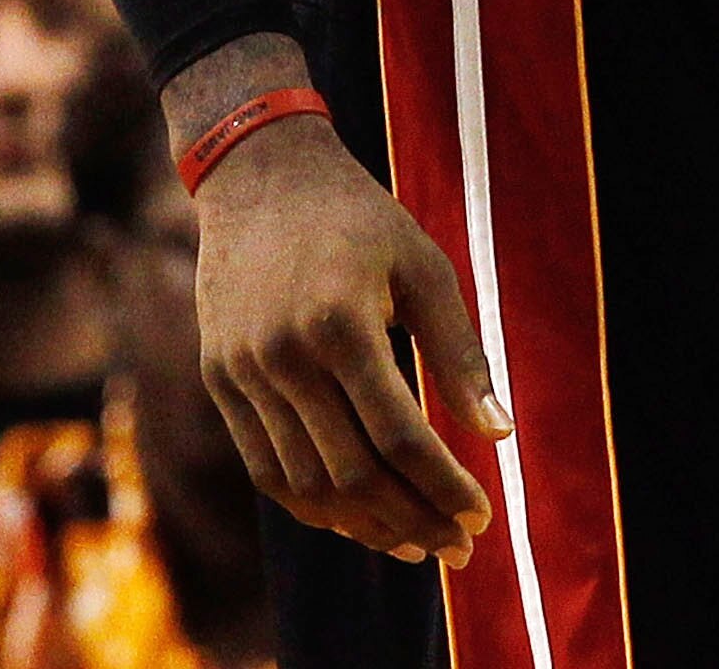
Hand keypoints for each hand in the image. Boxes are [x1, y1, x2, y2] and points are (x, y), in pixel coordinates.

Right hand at [194, 115, 510, 561]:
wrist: (260, 174)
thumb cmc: (360, 217)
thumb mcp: (424, 266)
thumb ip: (460, 352)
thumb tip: (499, 434)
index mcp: (339, 322)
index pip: (400, 436)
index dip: (444, 486)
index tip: (482, 515)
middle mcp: (282, 356)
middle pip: (353, 474)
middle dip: (413, 519)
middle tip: (459, 545)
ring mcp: (242, 373)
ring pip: (306, 485)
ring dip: (365, 526)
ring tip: (417, 542)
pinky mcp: (219, 381)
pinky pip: (266, 470)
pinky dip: (313, 506)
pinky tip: (357, 518)